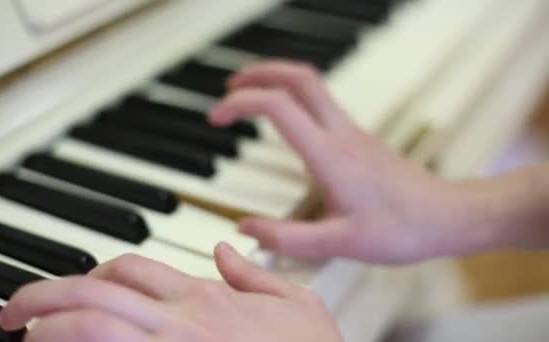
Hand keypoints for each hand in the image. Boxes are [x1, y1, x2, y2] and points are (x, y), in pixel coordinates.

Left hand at [0, 243, 342, 341]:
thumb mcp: (298, 301)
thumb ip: (257, 272)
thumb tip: (228, 249)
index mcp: (207, 298)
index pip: (134, 269)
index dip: (94, 273)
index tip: (74, 285)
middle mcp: (182, 323)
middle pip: (98, 296)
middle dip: (45, 296)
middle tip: (15, 307)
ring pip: (95, 328)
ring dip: (51, 327)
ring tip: (25, 333)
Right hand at [209, 61, 495, 263]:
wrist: (448, 217)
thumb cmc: (403, 230)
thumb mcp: (339, 244)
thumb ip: (287, 239)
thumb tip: (246, 229)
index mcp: (330, 155)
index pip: (278, 106)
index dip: (240, 104)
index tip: (216, 117)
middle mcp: (341, 134)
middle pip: (299, 76)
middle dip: (259, 72)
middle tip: (230, 86)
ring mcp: (353, 133)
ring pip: (311, 85)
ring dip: (277, 81)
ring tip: (249, 97)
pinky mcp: (359, 139)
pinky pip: (321, 104)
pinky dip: (294, 99)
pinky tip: (285, 122)